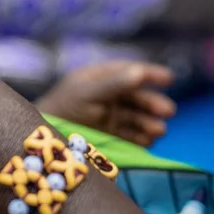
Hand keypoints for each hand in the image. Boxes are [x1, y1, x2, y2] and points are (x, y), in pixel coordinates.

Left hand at [37, 62, 175, 146]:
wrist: (44, 137)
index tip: (169, 78)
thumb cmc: (64, 107)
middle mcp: (109, 95)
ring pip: (137, 117)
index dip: (150, 74)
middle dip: (153, 103)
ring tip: (159, 130)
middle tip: (168, 111)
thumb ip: (113, 83)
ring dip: (150, 122)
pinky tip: (148, 142)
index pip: (129, 72)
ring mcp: (111, 115)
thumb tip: (140, 73)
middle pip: (137, 97)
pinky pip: (131, 135)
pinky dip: (142, 138)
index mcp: (101, 77)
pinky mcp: (111, 136)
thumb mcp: (88, 92)